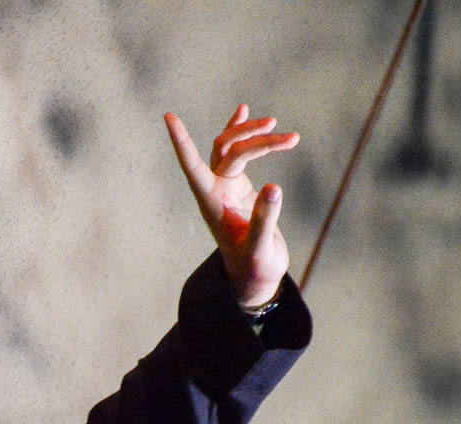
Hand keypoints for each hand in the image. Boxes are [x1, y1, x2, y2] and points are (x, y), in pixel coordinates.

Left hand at [164, 106, 299, 307]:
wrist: (254, 276)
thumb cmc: (254, 267)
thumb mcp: (260, 249)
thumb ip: (265, 220)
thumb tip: (274, 188)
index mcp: (212, 204)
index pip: (192, 166)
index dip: (181, 142)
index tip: (169, 116)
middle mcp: (215, 190)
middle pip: (227, 150)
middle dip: (257, 140)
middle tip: (291, 139)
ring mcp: (225, 185)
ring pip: (232, 147)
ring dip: (255, 134)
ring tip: (286, 132)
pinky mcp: (238, 185)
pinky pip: (235, 151)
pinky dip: (240, 131)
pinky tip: (244, 111)